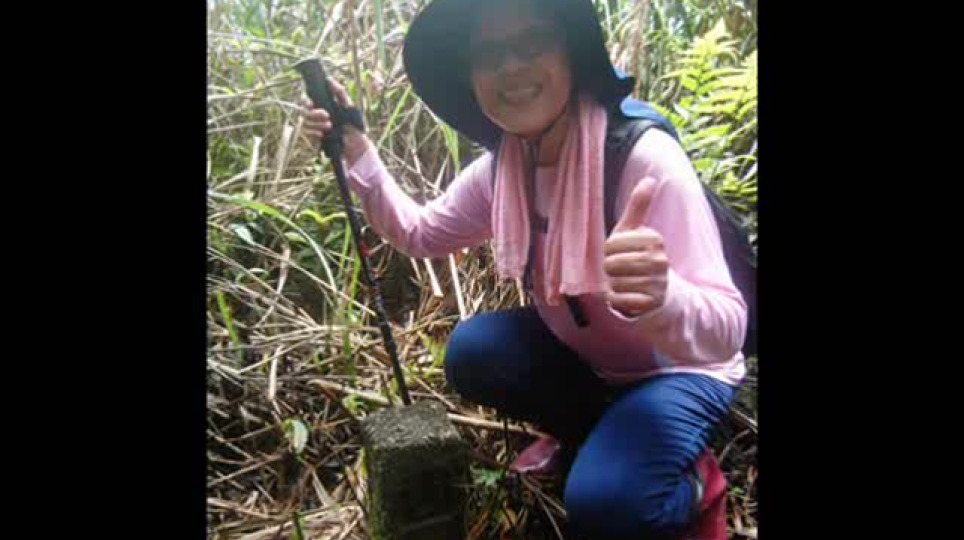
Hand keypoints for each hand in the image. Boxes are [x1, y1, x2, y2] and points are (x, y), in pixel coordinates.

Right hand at [300, 78, 371, 165]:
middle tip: (327, 117)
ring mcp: (315, 128)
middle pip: (304, 112)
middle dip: (314, 114)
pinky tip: (321, 135)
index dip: (307, 102)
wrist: (357, 146)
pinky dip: (312, 134)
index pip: (307, 101)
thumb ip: (339, 93)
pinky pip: (306, 135)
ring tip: (329, 127)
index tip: (314, 104)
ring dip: (315, 125)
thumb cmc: (354, 125)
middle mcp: (316, 116)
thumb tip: (329, 79)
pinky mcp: (315, 139)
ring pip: (304, 123)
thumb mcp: (349, 107)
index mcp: (323, 106)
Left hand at [603, 178, 667, 317]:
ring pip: (615, 283)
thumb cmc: (638, 256)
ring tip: (625, 282)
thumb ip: (638, 206)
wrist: (659, 292)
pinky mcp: (652, 303)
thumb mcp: (634, 231)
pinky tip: (626, 295)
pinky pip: (620, 300)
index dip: (608, 251)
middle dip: (610, 269)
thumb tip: (649, 179)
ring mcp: (658, 283)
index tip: (619, 253)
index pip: (611, 245)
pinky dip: (616, 300)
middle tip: (620, 270)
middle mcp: (660, 261)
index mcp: (654, 240)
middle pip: (612, 264)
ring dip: (614, 285)